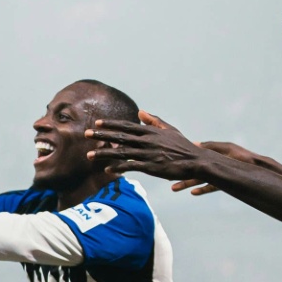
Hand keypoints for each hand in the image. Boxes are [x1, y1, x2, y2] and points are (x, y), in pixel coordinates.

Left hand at [82, 110, 209, 183]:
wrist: (195, 160)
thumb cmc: (183, 146)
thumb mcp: (169, 129)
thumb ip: (154, 121)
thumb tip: (141, 112)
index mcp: (150, 132)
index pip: (126, 126)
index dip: (111, 125)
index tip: (97, 123)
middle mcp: (147, 141)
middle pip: (119, 137)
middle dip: (101, 135)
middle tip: (85, 134)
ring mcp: (148, 154)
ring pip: (122, 153)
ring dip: (104, 154)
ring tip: (89, 155)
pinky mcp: (151, 167)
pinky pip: (131, 166)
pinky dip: (119, 167)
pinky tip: (108, 169)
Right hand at [173, 140, 267, 194]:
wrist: (256, 167)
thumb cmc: (242, 155)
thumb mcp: (225, 148)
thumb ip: (209, 147)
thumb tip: (194, 144)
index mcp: (211, 155)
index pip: (192, 158)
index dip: (181, 161)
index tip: (170, 161)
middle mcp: (210, 166)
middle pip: (192, 171)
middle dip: (179, 174)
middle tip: (166, 178)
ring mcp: (215, 175)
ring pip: (197, 180)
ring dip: (186, 183)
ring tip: (173, 187)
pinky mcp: (221, 183)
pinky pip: (208, 187)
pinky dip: (201, 190)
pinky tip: (192, 192)